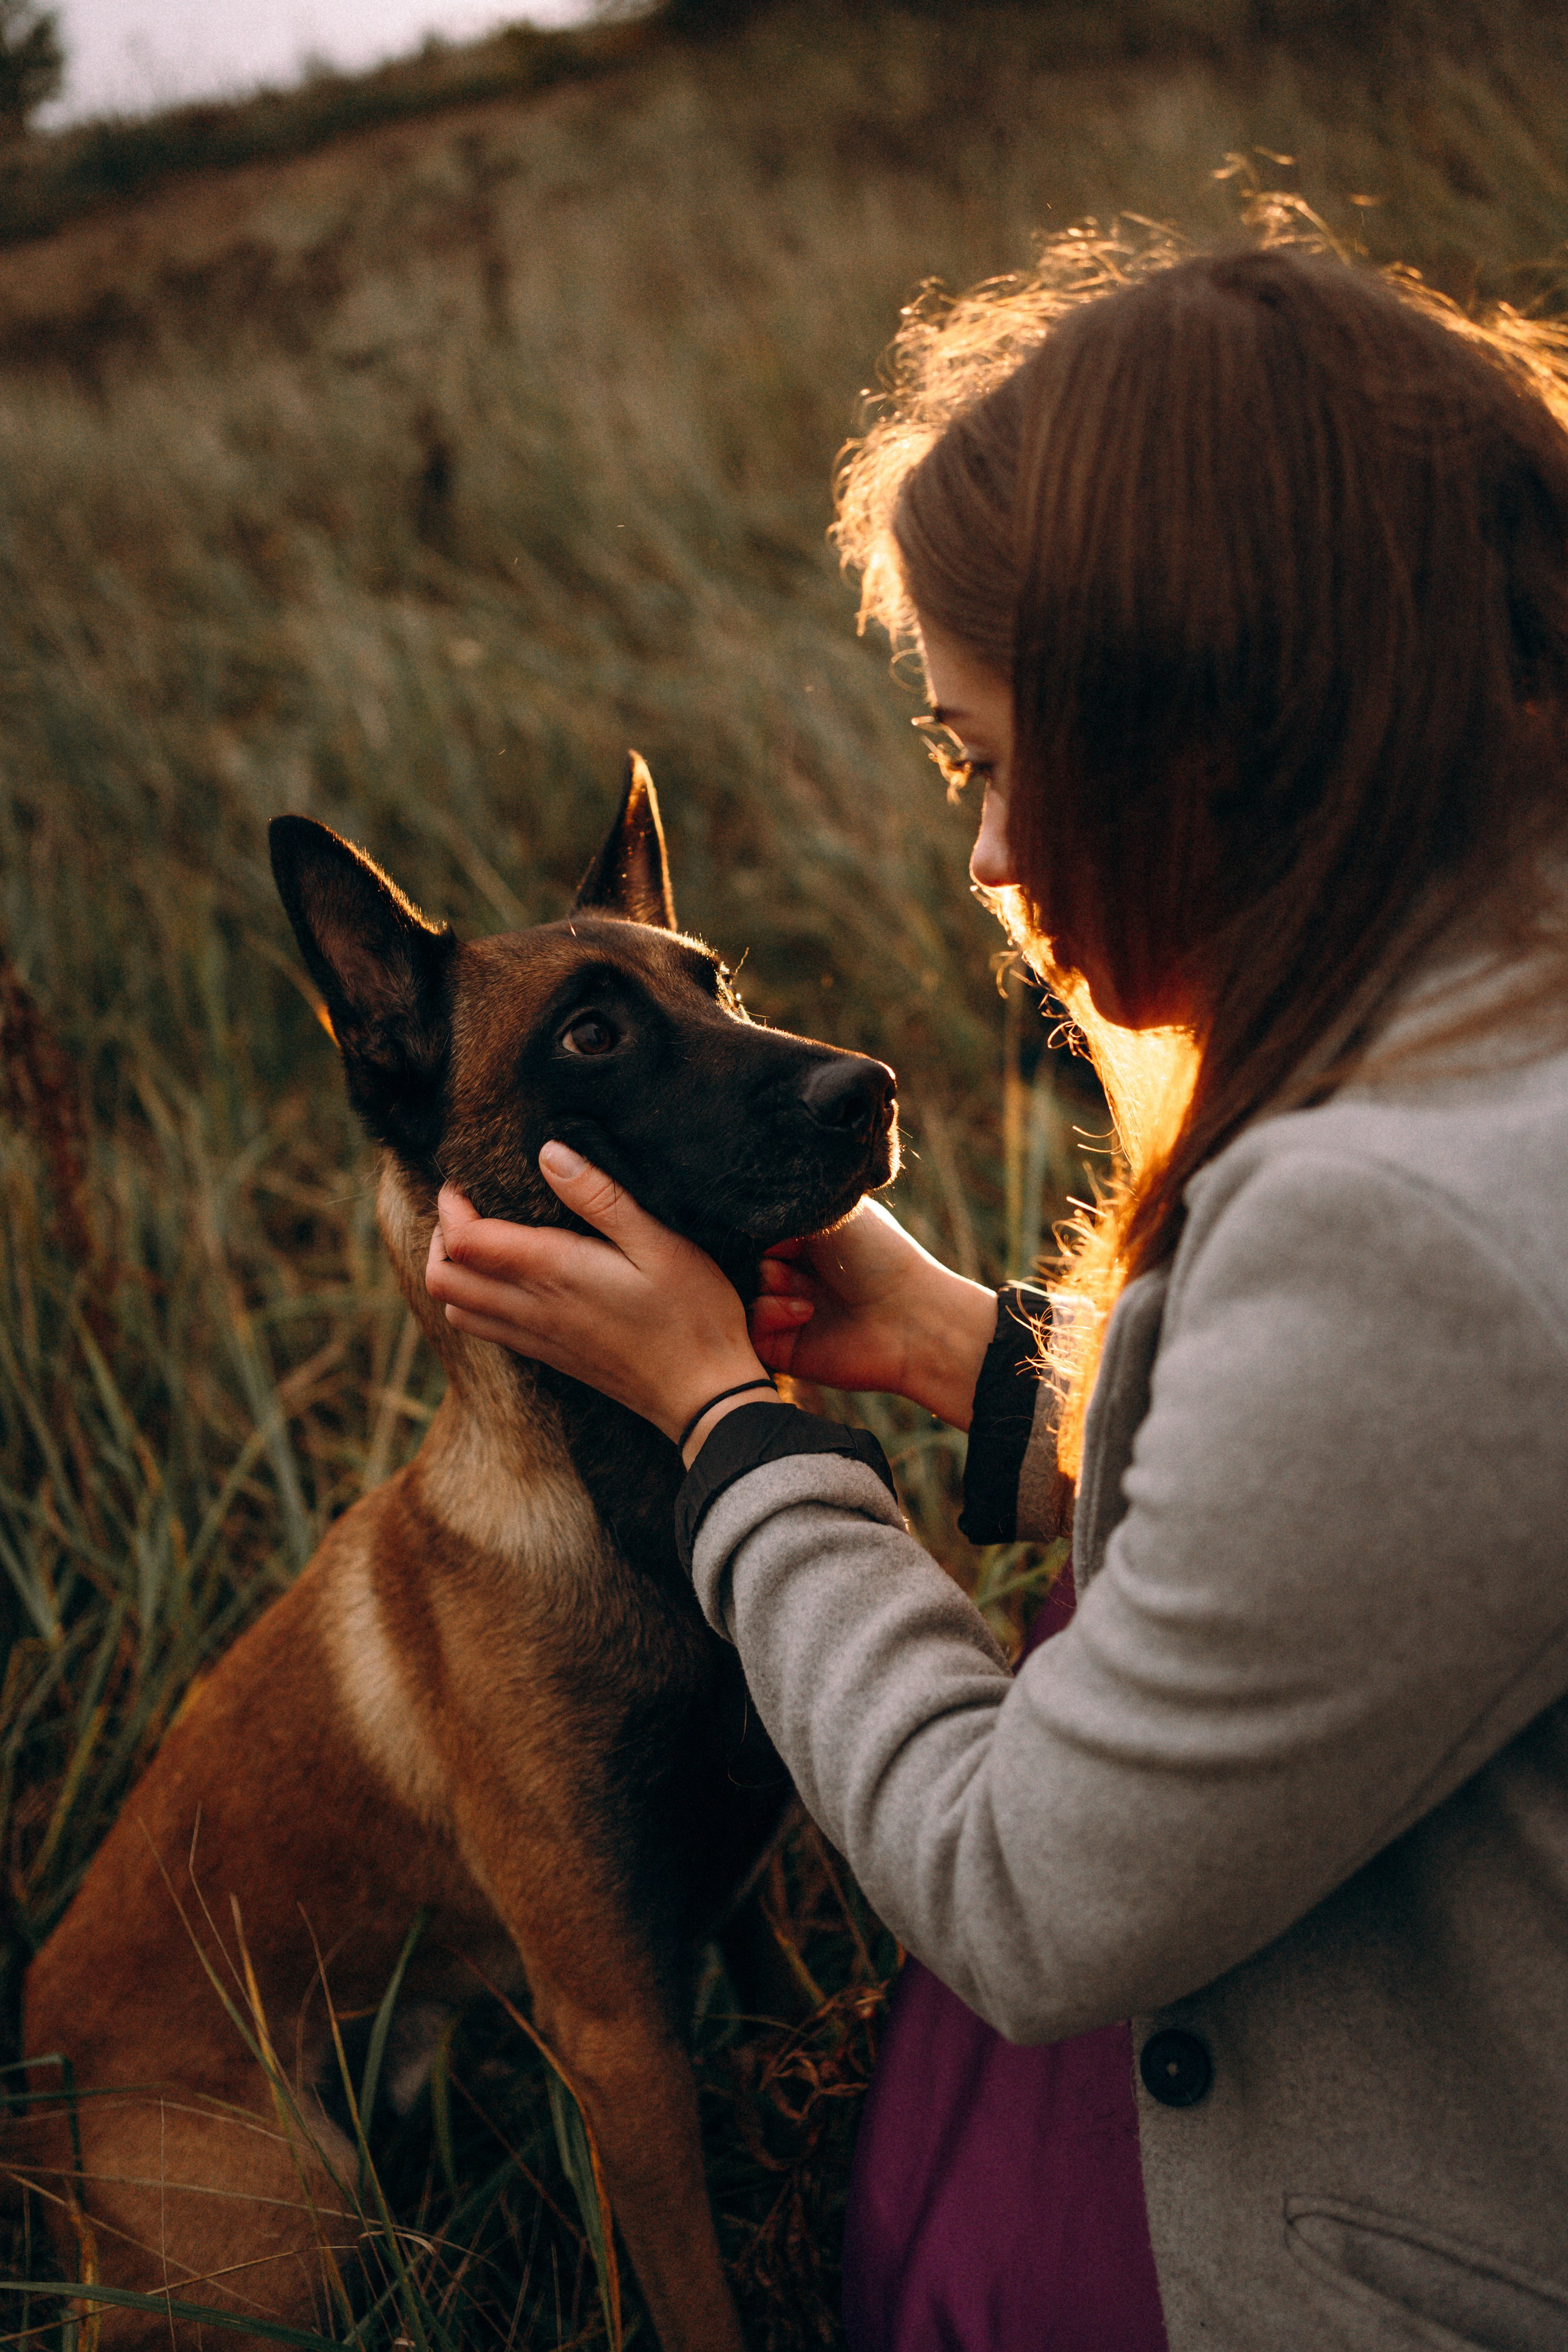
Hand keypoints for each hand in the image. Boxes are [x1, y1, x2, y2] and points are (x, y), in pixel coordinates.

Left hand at [425, 1145, 776, 1461]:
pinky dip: (473, 1301)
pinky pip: (486, 1331)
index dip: (450, 1208)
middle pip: (444, 1280)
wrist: (703, 1395)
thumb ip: (601, 1197)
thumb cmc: (691, 1313)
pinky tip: (507, 1282)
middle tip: (464, 1208)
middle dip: (438, 1238)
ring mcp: (537, 1338)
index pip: (465, 1242)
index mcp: (553, 1272)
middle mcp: (532, 1308)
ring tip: (478, 1242)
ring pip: (456, 1310)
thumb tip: (549, 1154)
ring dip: (453, 1273)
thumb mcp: (659, 1242)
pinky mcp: (549, 1357)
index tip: (462, 1182)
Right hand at [750, 1199, 998, 1429]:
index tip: (765, 1222)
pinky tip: (804, 1311)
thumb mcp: (832, 1213)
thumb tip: (742, 1215)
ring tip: (797, 1285)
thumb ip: (784, 1207)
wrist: (911, 1318)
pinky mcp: (780, 1347)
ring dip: (767, 1282)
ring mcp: (783, 1310)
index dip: (752, 1225)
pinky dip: (769, 1313)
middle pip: (740, 1259)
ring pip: (739, 1291)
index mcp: (802, 1239)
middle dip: (758, 1253)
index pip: (751, 1228)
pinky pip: (749, 1327)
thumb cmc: (879, 1256)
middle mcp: (791, 1273)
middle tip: (788, 1254)